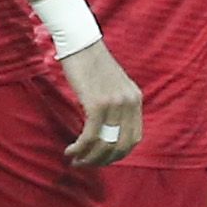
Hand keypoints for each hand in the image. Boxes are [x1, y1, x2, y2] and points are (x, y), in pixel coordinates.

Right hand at [60, 41, 141, 165]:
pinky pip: (90, 136)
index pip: (134, 138)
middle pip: (121, 146)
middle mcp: (129, 102)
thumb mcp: (112, 84)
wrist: (80, 42)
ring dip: (89, 158)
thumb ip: (115, 104)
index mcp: (135, 99)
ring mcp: (114, 103)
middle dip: (103, 161)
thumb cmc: (90, 62)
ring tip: (75, 161)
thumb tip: (106, 131)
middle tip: (86, 164)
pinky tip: (70, 151)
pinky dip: (80, 148)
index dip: (118, 154)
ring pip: (105, 144)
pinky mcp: (97, 104)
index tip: (101, 158)